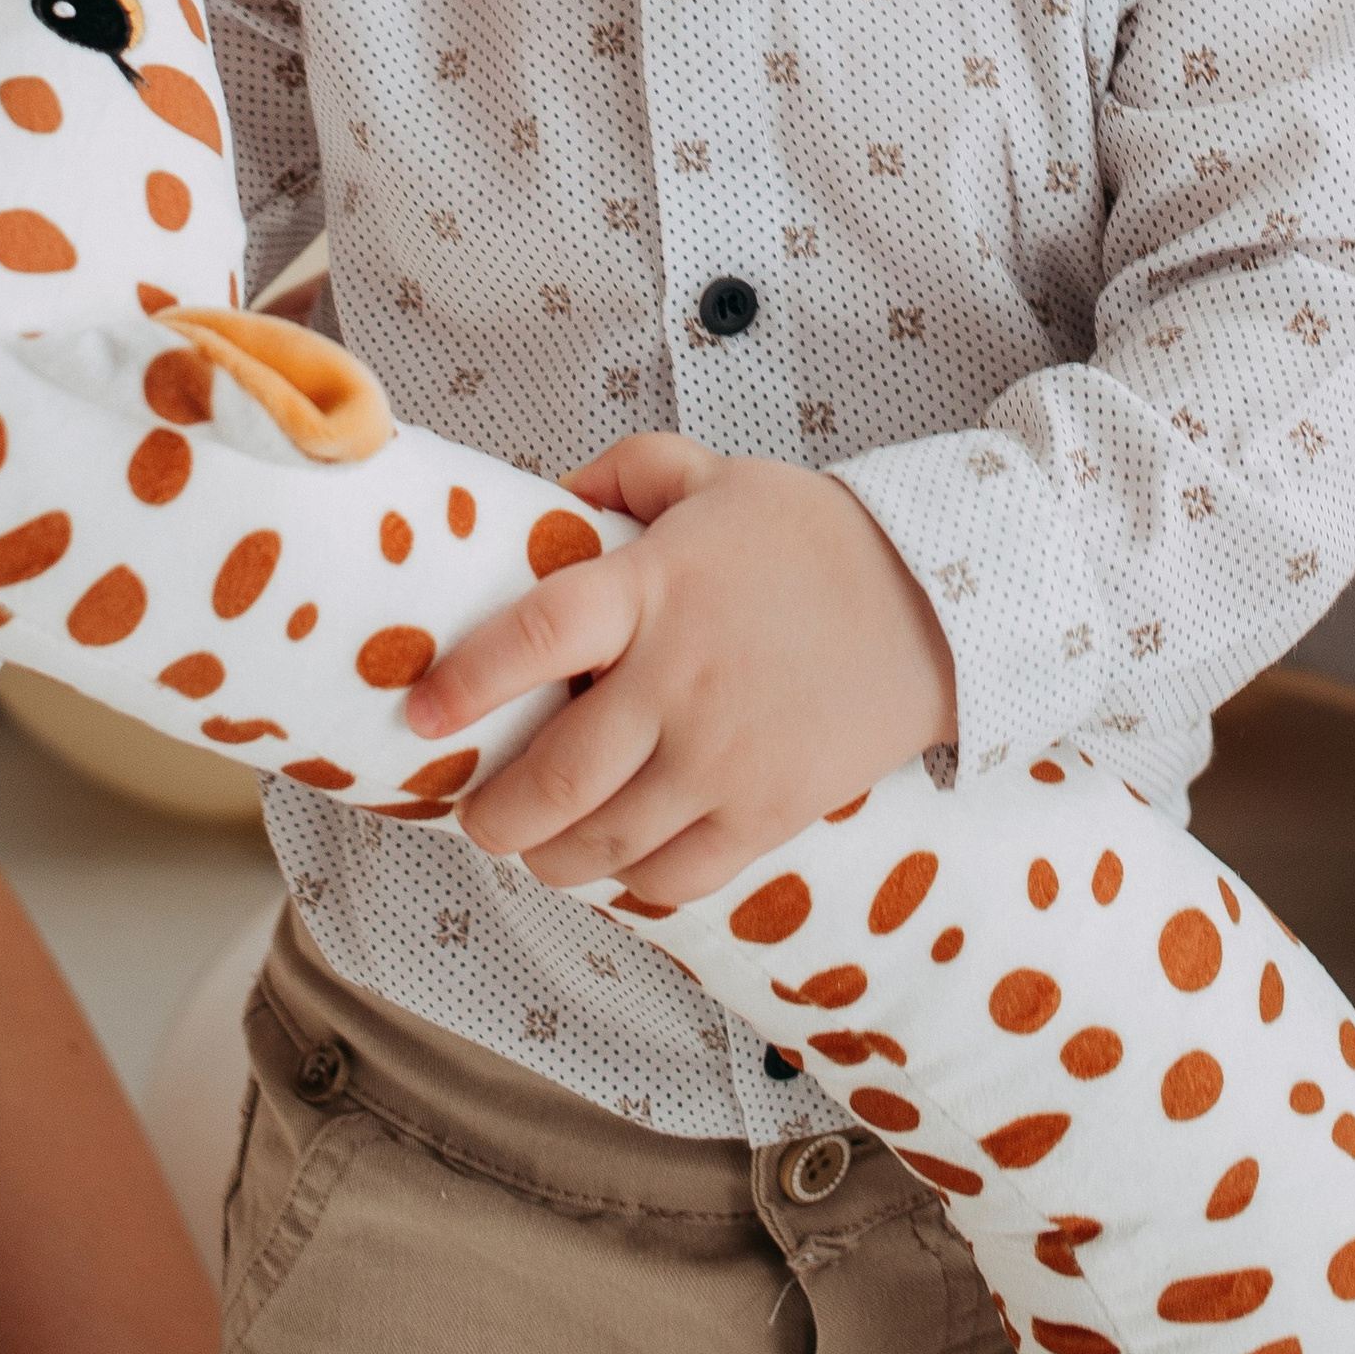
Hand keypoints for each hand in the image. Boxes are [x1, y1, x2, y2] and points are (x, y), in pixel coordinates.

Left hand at [409, 436, 958, 905]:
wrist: (935, 603)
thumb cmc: (814, 537)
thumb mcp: (716, 475)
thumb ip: (626, 473)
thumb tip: (551, 501)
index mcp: (656, 587)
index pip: (536, 635)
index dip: (467, 681)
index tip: (419, 711)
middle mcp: (679, 680)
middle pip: (555, 779)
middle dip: (493, 815)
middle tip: (475, 816)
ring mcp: (723, 757)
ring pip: (603, 844)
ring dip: (548, 859)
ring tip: (532, 849)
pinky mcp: (767, 812)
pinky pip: (675, 875)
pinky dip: (631, 880)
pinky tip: (617, 861)